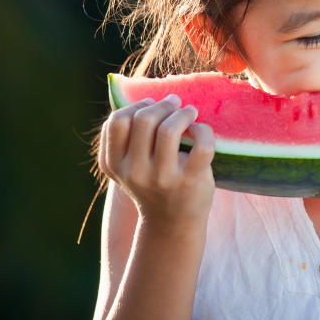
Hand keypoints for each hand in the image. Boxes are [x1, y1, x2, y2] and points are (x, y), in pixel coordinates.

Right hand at [98, 94, 215, 230]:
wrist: (172, 223)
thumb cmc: (152, 183)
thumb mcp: (130, 165)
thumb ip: (127, 138)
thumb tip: (144, 97)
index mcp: (116, 165)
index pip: (117, 122)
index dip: (136, 106)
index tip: (151, 105)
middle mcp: (136, 172)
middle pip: (144, 120)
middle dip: (162, 105)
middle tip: (175, 104)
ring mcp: (163, 178)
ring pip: (169, 130)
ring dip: (183, 113)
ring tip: (190, 112)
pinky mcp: (190, 181)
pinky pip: (202, 145)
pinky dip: (203, 130)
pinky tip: (201, 130)